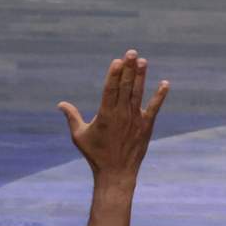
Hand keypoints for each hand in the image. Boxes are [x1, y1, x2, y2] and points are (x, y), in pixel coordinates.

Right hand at [58, 50, 169, 181]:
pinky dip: (160, 96)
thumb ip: (72, 117)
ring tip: (143, 61)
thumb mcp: (79, 136)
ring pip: (138, 93)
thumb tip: (60, 104)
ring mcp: (135, 119)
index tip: (117, 60)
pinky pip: (154, 108)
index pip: (110, 89)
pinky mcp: (146, 126)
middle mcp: (121, 114)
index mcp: (105, 114)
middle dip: (128, 68)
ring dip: (141, 76)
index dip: (114, 74)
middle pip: (125, 87)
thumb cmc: (95, 155)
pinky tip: (165, 83)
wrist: (116, 173)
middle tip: (132, 52)